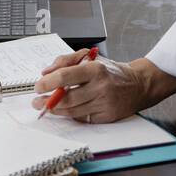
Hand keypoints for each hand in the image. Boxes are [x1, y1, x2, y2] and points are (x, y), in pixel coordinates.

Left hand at [31, 49, 152, 123]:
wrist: (138, 85)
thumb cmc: (111, 71)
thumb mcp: (90, 57)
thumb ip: (66, 61)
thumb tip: (46, 72)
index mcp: (95, 69)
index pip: (65, 76)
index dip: (48, 83)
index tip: (38, 86)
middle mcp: (100, 87)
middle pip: (67, 98)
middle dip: (47, 102)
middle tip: (37, 101)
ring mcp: (104, 104)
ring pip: (73, 111)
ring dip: (56, 110)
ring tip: (46, 107)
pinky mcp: (106, 117)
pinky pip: (82, 118)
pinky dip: (71, 115)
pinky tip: (64, 111)